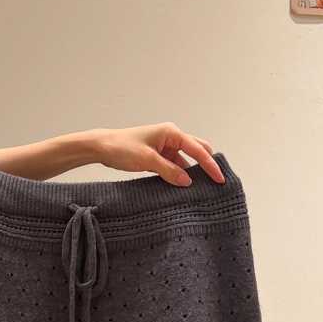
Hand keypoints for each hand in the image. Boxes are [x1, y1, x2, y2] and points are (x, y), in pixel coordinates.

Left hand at [92, 123, 224, 185]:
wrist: (102, 147)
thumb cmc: (122, 148)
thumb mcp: (147, 161)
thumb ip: (169, 171)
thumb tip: (188, 182)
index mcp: (172, 133)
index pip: (197, 149)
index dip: (210, 165)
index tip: (220, 178)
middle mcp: (171, 137)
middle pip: (197, 151)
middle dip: (207, 165)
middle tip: (216, 182)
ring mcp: (164, 147)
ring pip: (185, 161)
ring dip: (192, 173)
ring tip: (201, 189)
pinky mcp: (157, 157)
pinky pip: (174, 166)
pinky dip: (179, 175)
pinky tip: (183, 187)